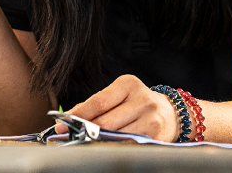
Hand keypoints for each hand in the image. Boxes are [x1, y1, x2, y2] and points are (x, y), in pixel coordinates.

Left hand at [59, 75, 179, 141]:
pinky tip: (107, 145)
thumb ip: (94, 105)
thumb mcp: (118, 96)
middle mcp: (142, 99)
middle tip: (71, 136)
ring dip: (98, 141)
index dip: (78, 115)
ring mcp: (151, 118)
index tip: (62, 124)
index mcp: (129, 84)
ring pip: (115, 136)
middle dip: (85, 131)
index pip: (98, 101)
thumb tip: (68, 118)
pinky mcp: (155, 136)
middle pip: (105, 122)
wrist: (170, 113)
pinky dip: (113, 146)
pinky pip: (127, 145)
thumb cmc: (137, 104)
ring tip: (87, 141)